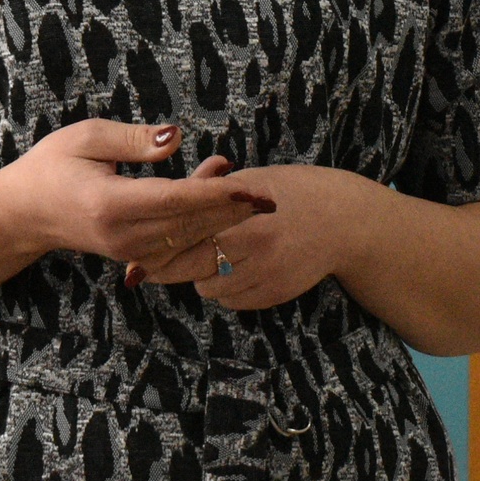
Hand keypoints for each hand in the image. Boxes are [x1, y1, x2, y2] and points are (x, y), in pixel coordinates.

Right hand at [0, 121, 273, 281]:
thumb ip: (134, 139)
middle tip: (267, 193)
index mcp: (112, 204)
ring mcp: (130, 253)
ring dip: (221, 218)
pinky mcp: (136, 258)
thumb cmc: (53, 166)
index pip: (178, 202)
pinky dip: (205, 229)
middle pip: (192, 226)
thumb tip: (177, 137)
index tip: (253, 187)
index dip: (219, 194)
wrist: (25, 213)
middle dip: (232, 210)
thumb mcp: (87, 137)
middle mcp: (124, 237)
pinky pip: (180, 249)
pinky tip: (218, 204)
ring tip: (243, 187)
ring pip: (191, 241)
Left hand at [138, 163, 374, 312]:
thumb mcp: (251, 180)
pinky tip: (236, 268)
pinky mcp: (273, 295)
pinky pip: (230, 300)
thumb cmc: (291, 192)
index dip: (157, 246)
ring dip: (200, 275)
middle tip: (146, 268)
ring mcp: (265, 275)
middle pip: (189, 268)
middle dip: (167, 266)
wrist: (344, 223)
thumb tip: (167, 198)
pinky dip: (224, 288)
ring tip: (212, 256)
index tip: (135, 254)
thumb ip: (209, 190)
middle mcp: (253, 247)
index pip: (185, 235)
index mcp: (242, 214)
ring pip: (207, 288)